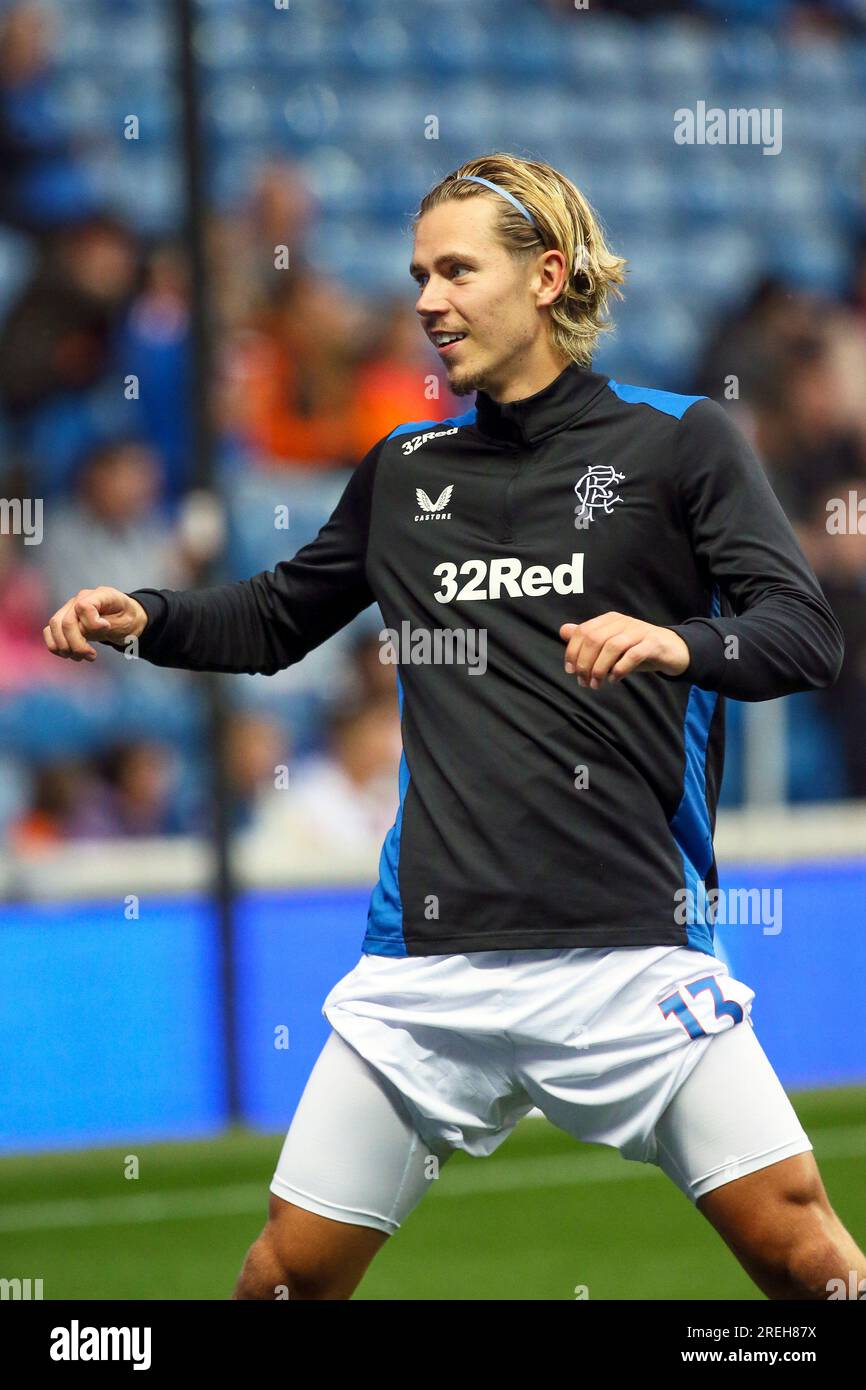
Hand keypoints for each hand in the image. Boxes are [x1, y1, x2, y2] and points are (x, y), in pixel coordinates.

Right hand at [43, 587, 147, 662]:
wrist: (124, 620)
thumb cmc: (127, 619)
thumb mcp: (128, 621)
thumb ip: (107, 624)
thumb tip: (88, 628)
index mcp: (100, 595)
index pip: (83, 606)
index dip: (92, 623)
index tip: (106, 629)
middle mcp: (80, 599)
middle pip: (66, 622)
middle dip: (77, 645)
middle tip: (92, 656)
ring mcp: (69, 608)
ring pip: (54, 627)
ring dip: (66, 648)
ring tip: (82, 657)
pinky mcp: (63, 620)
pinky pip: (49, 632)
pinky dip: (56, 646)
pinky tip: (70, 654)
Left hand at [559, 612, 689, 688]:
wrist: (672, 650)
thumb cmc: (636, 649)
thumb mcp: (610, 644)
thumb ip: (588, 638)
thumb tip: (563, 630)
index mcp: (610, 620)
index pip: (583, 631)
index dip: (573, 652)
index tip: (570, 671)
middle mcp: (623, 622)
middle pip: (595, 639)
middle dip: (585, 663)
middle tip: (584, 682)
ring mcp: (639, 631)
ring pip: (612, 646)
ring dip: (600, 669)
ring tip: (597, 684)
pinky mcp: (653, 643)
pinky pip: (633, 654)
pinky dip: (620, 668)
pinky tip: (614, 679)